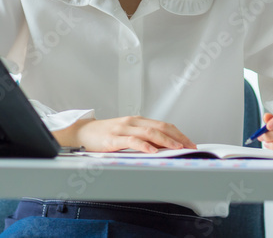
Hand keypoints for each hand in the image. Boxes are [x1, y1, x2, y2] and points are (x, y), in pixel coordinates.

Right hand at [61, 116, 195, 152]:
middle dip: (178, 137)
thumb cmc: (106, 135)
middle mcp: (133, 122)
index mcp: (139, 120)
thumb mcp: (127, 133)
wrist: (83, 132)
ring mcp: (123, 129)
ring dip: (166, 141)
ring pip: (149, 132)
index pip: (164, 125)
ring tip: (177, 148)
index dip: (179, 134)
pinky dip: (144, 146)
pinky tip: (152, 151)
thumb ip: (143, 137)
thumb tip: (163, 147)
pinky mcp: (113, 138)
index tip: (190, 143)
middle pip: (161, 127)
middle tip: (189, 147)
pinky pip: (132, 141)